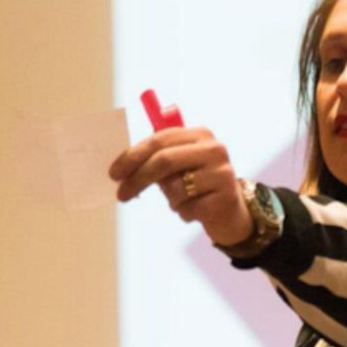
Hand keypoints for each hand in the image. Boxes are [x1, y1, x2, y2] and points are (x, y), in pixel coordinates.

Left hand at [108, 127, 253, 246]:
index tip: (114, 173)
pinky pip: (186, 207)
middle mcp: (214, 149)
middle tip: (122, 195)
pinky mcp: (224, 197)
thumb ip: (156, 159)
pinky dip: (184, 212)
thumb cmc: (197, 186)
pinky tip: (197, 210)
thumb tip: (121, 166)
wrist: (232, 213)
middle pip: (164, 160)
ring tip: (184, 201)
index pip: (159, 140)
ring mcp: (221, 172)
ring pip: (174, 188)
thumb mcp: (178, 167)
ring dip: (170, 200)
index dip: (132, 156)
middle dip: (138, 179)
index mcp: (200, 134)